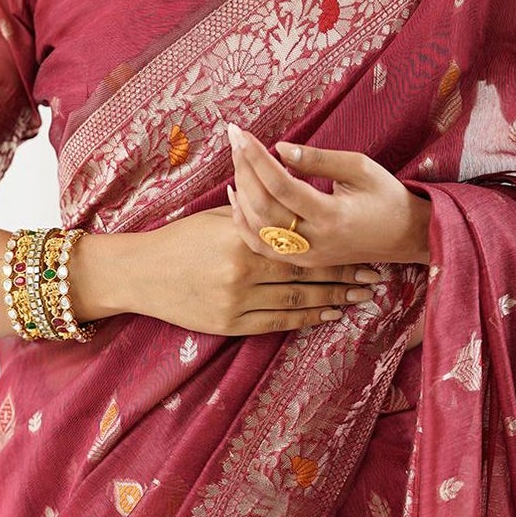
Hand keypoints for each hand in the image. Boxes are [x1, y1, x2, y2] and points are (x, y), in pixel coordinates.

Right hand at [117, 206, 388, 337]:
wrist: (139, 274)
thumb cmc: (178, 239)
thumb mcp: (216, 217)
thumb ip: (254, 212)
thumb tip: (286, 192)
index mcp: (244, 238)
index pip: (301, 245)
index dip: (336, 252)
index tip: (365, 253)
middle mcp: (244, 271)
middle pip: (307, 274)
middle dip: (345, 278)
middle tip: (375, 279)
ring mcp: (237, 301)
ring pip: (298, 301)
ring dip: (333, 300)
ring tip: (361, 298)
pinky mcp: (230, 324)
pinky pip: (278, 322)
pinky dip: (307, 318)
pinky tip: (328, 314)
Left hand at [224, 123, 429, 267]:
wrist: (405, 236)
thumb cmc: (385, 195)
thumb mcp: (359, 167)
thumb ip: (317, 159)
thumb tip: (277, 148)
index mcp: (332, 215)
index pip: (281, 184)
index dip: (256, 158)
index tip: (241, 133)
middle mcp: (315, 241)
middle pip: (262, 205)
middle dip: (243, 169)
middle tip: (234, 139)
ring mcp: (306, 256)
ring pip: (256, 228)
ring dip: (241, 192)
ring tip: (238, 160)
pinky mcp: (302, 262)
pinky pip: (261, 247)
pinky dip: (243, 222)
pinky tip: (236, 196)